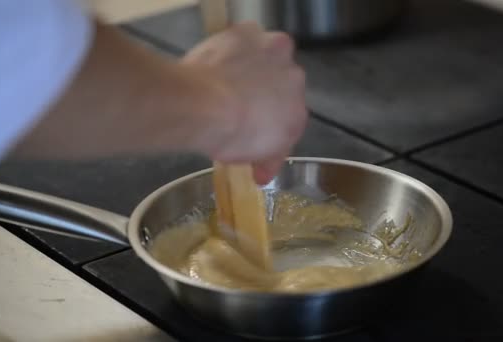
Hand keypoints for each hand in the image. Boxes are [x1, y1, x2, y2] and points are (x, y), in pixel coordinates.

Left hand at [181, 22, 307, 183]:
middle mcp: (295, 79)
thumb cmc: (230, 137)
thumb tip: (263, 174)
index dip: (269, 126)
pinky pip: (242, 41)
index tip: (251, 133)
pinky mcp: (246, 33)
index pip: (287, 121)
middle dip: (263, 94)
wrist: (204, 106)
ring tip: (225, 82)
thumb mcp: (252, 157)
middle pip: (280, 86)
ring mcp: (272, 51)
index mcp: (298, 114)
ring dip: (251, 68)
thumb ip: (265, 157)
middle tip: (237, 105)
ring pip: (265, 60)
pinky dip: (232, 50)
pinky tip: (216, 63)